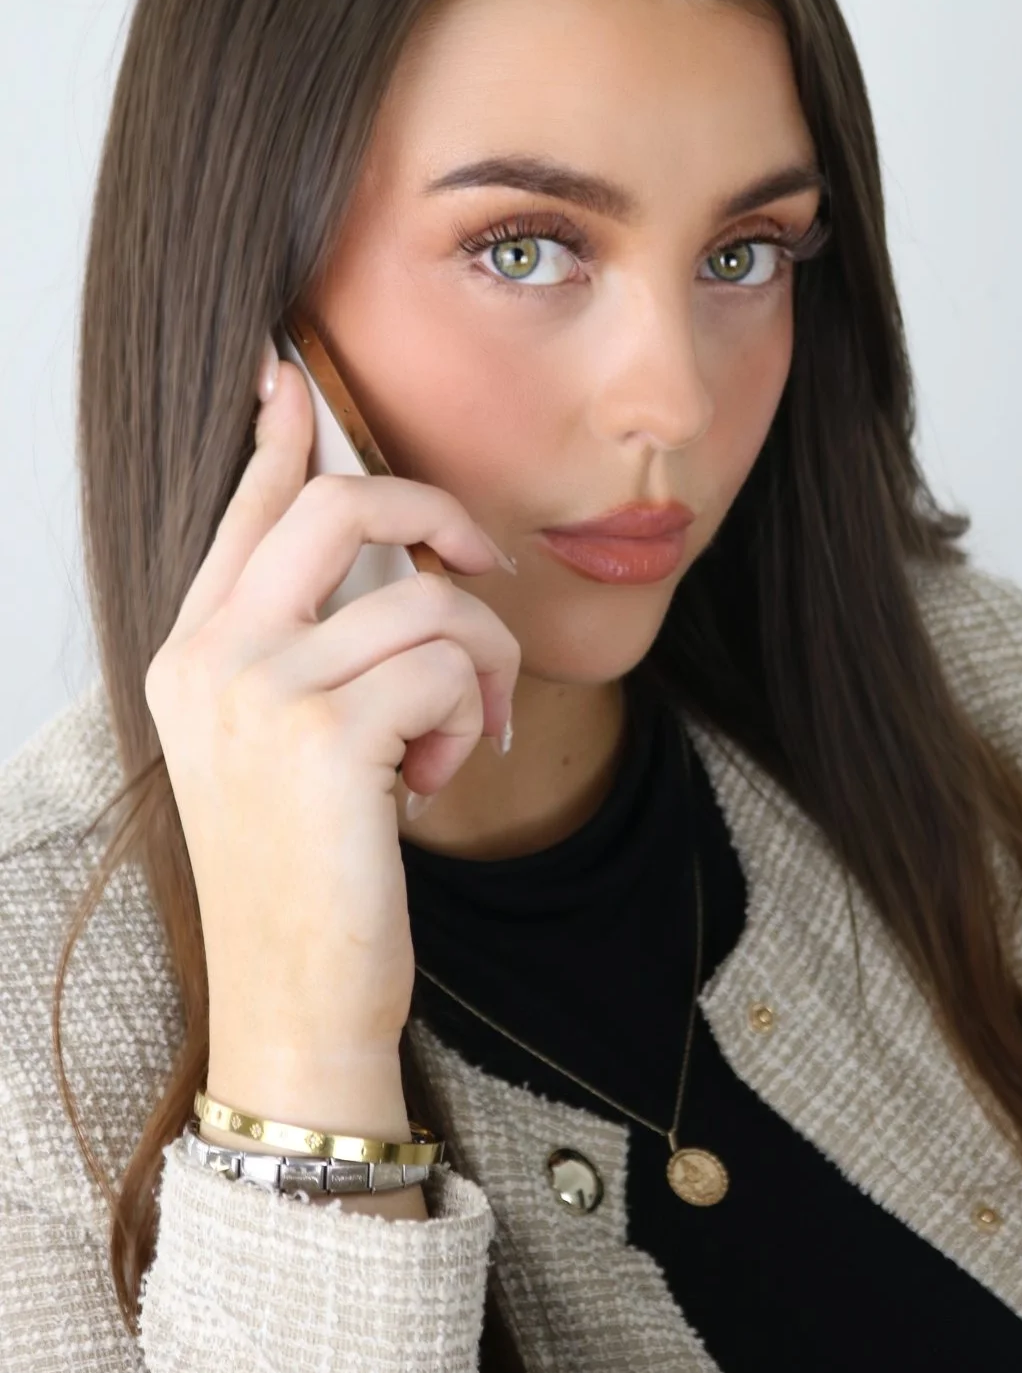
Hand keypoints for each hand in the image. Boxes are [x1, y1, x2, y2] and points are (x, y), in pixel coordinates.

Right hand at [144, 344, 521, 1096]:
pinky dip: (469, 720)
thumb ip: (304, 650)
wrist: (297, 1000)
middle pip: (339, 508)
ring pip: (430, 602)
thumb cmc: (306, 874)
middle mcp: (212, 660)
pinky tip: (434, 781)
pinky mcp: (330, 738)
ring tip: (455, 737)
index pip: (243, 514)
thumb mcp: (276, 747)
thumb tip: (390, 570)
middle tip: (480, 562)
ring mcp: (263, 694)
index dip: (276, 437)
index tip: (288, 372)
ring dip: (477, 669)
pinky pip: (450, 669)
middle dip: (435, 515)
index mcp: (191, 655)